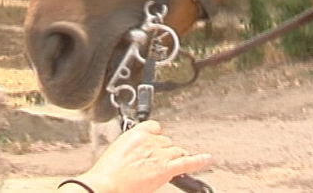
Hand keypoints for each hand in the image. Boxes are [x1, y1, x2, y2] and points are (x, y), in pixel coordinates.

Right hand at [71, 120, 212, 192]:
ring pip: (176, 151)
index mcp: (136, 133)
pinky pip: (187, 162)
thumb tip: (139, 153)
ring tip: (171, 164)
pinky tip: (207, 158)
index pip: (155, 127)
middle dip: (163, 151)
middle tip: (156, 162)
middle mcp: (150, 141)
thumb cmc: (107, 174)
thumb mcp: (117, 151)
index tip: (155, 141)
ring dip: (174, 157)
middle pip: (166, 142)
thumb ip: (133, 147)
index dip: (156, 136)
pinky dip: (199, 161)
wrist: (106, 186)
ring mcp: (160, 154)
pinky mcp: (166, 168)